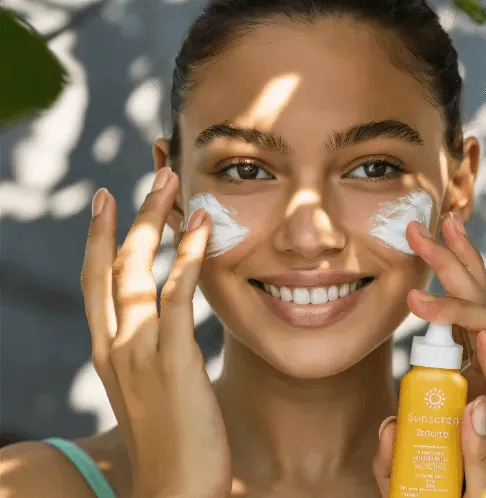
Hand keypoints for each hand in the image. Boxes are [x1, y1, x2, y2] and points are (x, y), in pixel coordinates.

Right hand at [80, 167, 229, 497]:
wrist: (175, 492)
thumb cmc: (176, 447)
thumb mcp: (157, 394)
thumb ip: (160, 360)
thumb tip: (177, 337)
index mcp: (110, 354)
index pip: (99, 284)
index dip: (102, 240)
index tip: (110, 203)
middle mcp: (115, 347)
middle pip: (111, 266)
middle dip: (129, 217)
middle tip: (152, 176)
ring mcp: (139, 352)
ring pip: (136, 271)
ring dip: (153, 221)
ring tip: (170, 182)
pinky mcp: (171, 360)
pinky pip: (176, 297)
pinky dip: (187, 258)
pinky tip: (201, 228)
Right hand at [372, 214, 485, 495]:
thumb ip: (479, 454)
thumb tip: (473, 406)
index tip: (473, 328)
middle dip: (458, 274)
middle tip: (426, 238)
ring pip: (481, 301)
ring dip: (459, 262)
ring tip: (439, 225)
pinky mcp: (477, 353)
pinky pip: (468, 308)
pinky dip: (456, 278)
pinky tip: (445, 249)